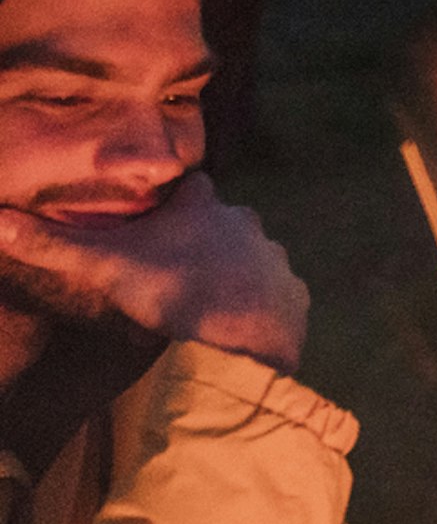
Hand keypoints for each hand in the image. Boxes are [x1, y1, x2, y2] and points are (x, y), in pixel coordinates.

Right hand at [0, 180, 307, 368]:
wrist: (246, 337)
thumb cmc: (175, 289)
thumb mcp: (106, 265)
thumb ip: (54, 244)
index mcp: (204, 206)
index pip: (189, 186)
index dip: (172, 198)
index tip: (156, 215)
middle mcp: (248, 222)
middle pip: (220, 222)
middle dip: (200, 238)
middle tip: (171, 265)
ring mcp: (277, 256)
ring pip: (250, 255)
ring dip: (230, 270)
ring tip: (202, 297)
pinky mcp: (296, 293)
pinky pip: (275, 291)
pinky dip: (257, 302)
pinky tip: (237, 320)